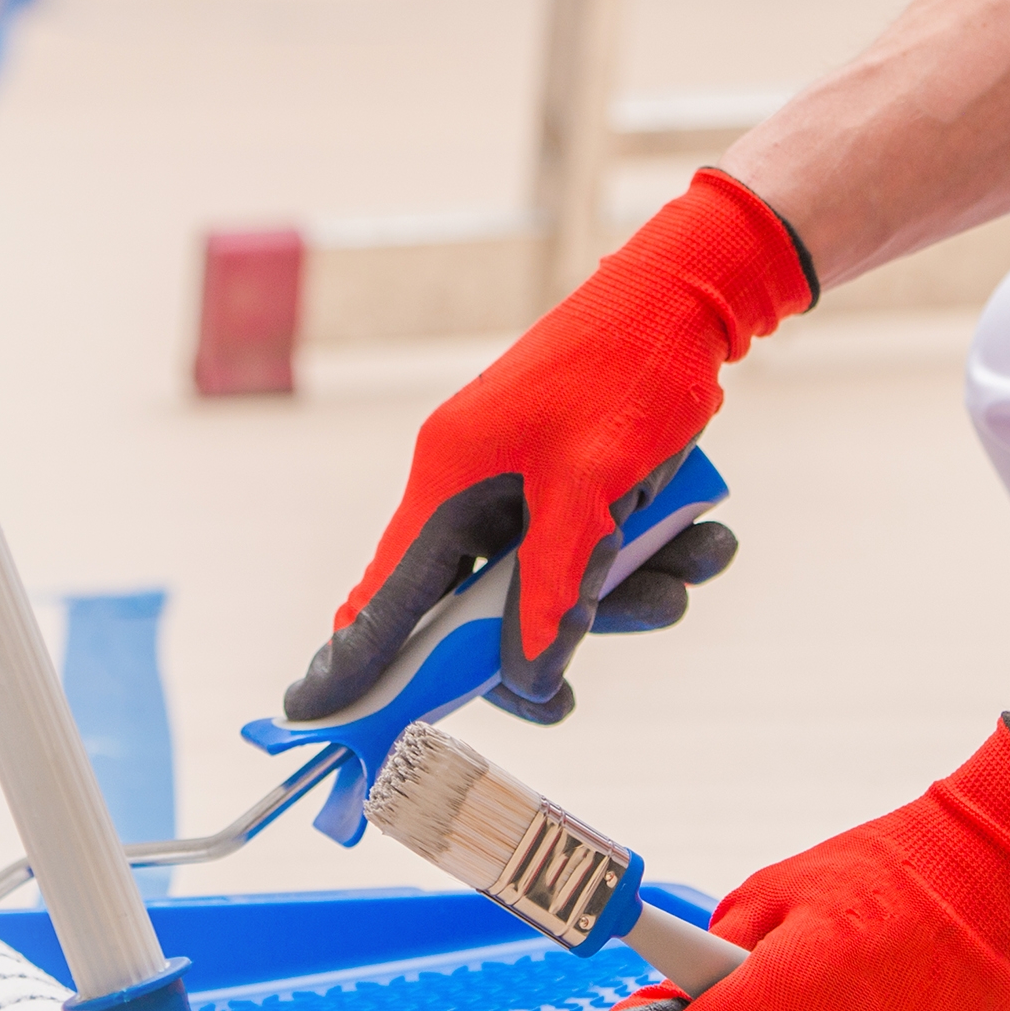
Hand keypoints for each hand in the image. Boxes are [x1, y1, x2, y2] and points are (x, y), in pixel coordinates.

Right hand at [282, 171, 806, 724]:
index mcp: (449, 479)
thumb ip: (554, 591)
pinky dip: (646, 554)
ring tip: (684, 576)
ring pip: (550, 581)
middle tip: (564, 702)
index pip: (385, 592)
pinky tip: (701, 539)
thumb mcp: (591, 493)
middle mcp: (472, 484)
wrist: (690, 295)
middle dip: (542, 642)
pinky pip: (592, 547)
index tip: (308, 715)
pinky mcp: (568, 476)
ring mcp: (521, 481)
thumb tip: (527, 683)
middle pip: (480, 606)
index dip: (352, 659)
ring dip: (622, 595)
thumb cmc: (628, 373)